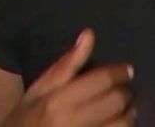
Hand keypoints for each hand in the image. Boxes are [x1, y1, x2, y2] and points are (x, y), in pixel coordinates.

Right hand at [7, 29, 134, 126]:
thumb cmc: (26, 118)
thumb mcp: (39, 89)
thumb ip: (67, 64)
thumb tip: (89, 35)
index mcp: (57, 101)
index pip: (102, 80)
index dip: (120, 72)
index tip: (127, 71)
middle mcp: (73, 122)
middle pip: (116, 101)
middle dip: (125, 93)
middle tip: (123, 91)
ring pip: (123, 124)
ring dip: (128, 114)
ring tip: (123, 111)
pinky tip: (115, 124)